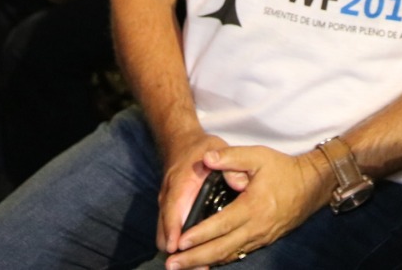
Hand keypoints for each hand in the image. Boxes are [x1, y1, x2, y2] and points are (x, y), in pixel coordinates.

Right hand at [156, 132, 231, 256]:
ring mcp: (167, 206)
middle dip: (175, 248)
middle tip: (189, 266)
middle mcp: (170, 196)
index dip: (174, 227)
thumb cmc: (201, 149)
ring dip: (177, 251)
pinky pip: (169, 234)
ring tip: (195, 268)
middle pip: (166, 228)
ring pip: (165, 234)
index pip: (174, 206)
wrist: (181, 144)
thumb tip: (235, 179)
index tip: (177, 245)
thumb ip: (226, 161)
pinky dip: (178, 248)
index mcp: (181, 181)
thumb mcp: (215, 148)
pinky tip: (195, 261)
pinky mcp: (170, 213)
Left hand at [165, 146, 331, 269]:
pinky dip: (220, 260)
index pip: (221, 224)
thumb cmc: (283, 169)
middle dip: (195, 258)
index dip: (200, 234)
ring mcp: (260, 237)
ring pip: (229, 255)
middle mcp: (256, 227)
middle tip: (173, 264)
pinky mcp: (263, 240)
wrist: (311, 186)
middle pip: (221, 248)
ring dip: (205, 262)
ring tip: (183, 267)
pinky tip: (206, 262)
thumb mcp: (258, 156)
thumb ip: (231, 157)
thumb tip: (207, 159)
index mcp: (253, 206)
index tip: (180, 242)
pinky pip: (238, 254)